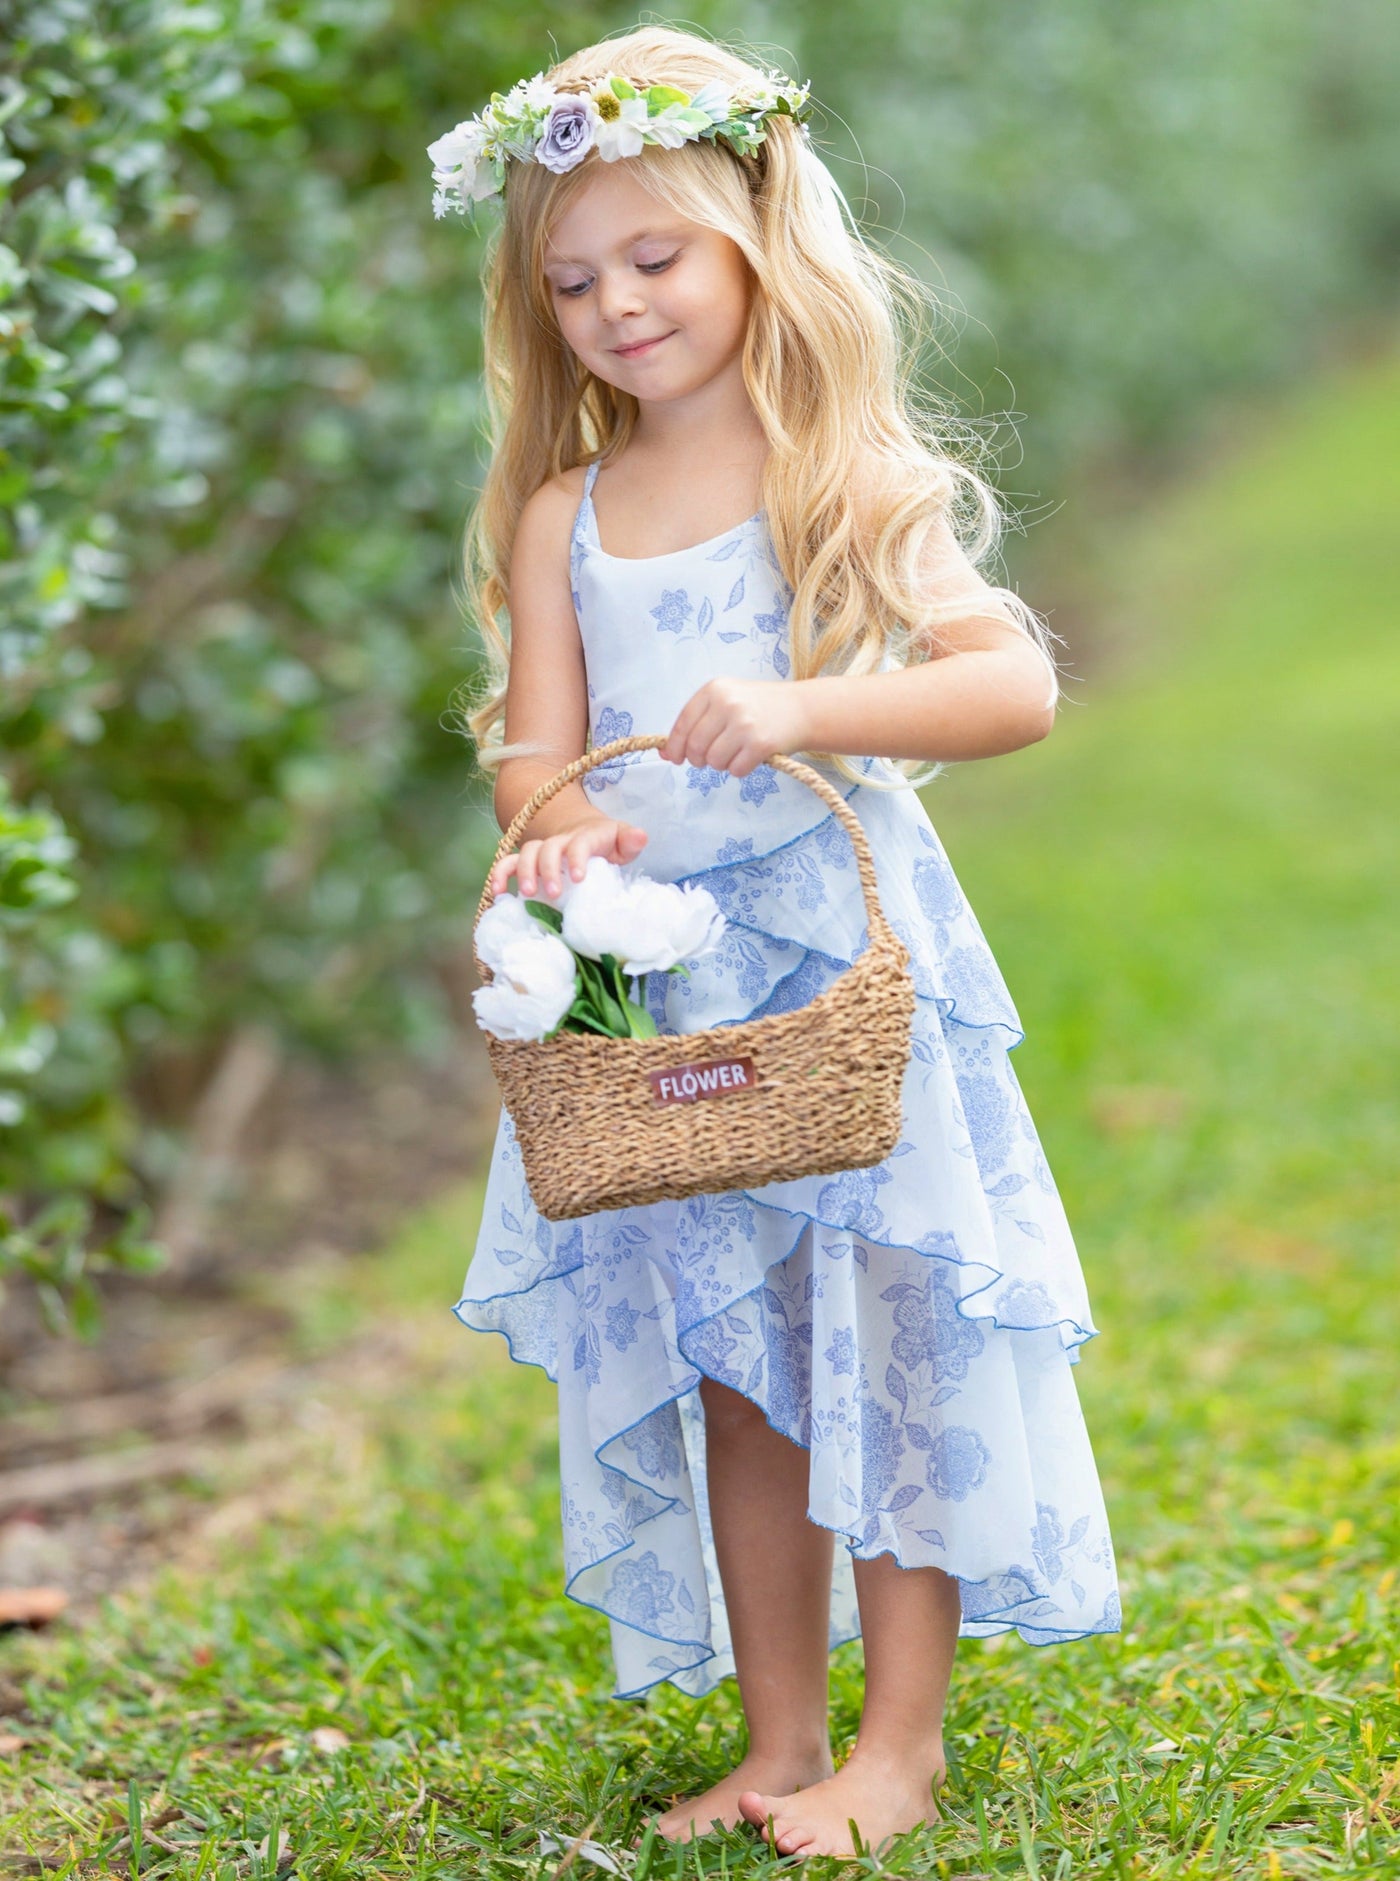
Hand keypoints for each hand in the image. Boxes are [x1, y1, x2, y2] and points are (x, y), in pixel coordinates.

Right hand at [486, 814, 647, 901]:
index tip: (578, 878)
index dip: (577, 858)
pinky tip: (497, 893)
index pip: (579, 844)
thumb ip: (630, 840)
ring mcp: (542, 849)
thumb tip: (641, 836)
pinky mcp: (528, 859)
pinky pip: (508, 862)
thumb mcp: (622, 841)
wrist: (584, 829)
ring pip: (526, 852)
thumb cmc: (606, 842)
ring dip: (523, 872)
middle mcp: (560, 840)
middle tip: (552, 893)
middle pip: (548, 848)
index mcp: (585, 837)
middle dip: (548, 869)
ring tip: (526, 894)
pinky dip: (499, 874)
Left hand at [660, 677, 810, 776]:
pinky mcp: (761, 744)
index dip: (675, 746)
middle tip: (711, 757)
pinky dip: (740, 769)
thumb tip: (666, 754)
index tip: (675, 758)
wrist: (802, 709)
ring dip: (722, 764)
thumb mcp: (726, 702)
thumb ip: (697, 723)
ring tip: (736, 751)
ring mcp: (745, 724)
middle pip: (696, 747)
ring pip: (714, 761)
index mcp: (715, 689)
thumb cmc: (759, 707)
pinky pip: (736, 770)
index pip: (683, 723)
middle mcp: (728, 704)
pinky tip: (750, 756)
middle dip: (699, 759)